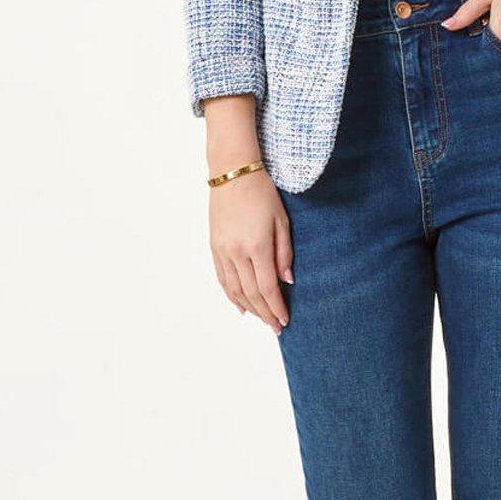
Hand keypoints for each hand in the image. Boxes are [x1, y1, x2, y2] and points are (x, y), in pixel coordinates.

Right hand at [208, 169, 292, 334]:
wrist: (232, 172)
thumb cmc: (262, 192)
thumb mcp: (281, 220)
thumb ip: (284, 253)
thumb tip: (286, 281)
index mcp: (257, 245)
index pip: (267, 288)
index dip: (276, 307)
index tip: (284, 320)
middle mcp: (236, 252)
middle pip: (250, 294)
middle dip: (265, 313)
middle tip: (276, 327)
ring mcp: (222, 250)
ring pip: (234, 290)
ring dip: (249, 308)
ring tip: (262, 319)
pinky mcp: (214, 246)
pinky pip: (222, 278)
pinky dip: (231, 295)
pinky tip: (241, 306)